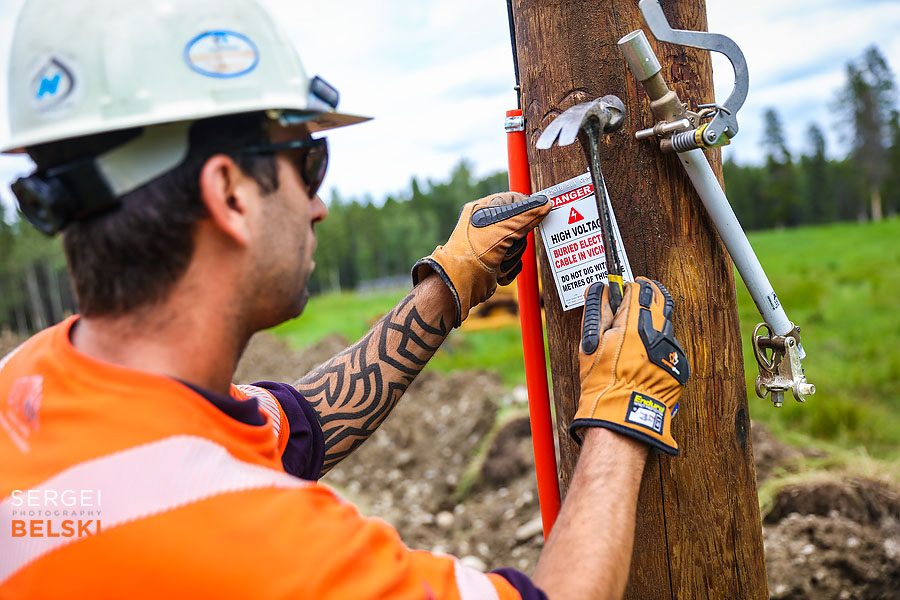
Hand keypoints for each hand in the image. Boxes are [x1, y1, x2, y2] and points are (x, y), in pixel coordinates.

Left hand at [411, 192, 549, 326]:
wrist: (462, 282)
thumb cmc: (476, 249)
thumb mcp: (505, 226)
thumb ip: (528, 214)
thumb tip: (546, 203)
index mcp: (483, 210)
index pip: (513, 200)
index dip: (527, 207)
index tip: (539, 212)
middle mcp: (486, 226)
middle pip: (520, 226)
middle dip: (517, 240)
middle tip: (507, 243)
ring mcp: (491, 246)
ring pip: (519, 247)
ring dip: (512, 257)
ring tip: (498, 259)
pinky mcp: (495, 263)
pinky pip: (515, 263)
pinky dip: (509, 269)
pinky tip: (497, 270)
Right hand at [571, 277, 689, 454]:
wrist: (624, 414)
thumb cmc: (602, 380)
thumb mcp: (591, 344)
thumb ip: (596, 312)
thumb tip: (600, 289)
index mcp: (634, 324)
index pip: (639, 290)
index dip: (631, 286)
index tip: (626, 287)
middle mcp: (658, 332)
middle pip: (659, 299)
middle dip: (648, 294)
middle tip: (638, 294)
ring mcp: (671, 349)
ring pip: (666, 323)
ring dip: (654, 320)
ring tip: (639, 331)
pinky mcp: (679, 365)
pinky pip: (670, 346)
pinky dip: (659, 345)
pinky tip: (646, 356)